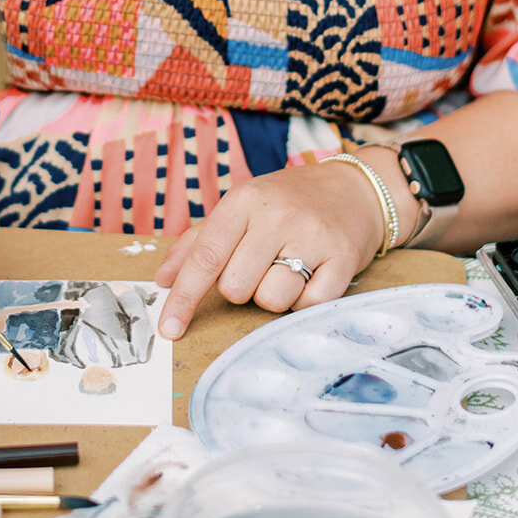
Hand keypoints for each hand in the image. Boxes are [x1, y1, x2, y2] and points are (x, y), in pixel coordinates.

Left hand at [154, 161, 385, 339]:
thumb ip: (197, 242)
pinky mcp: (344, 257)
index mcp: (244, 200)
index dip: (183, 297)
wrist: (355, 188)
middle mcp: (277, 215)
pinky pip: (308, 305)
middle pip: (236, 288)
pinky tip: (312, 274)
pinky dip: (304, 300)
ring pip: (271, 300)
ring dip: (274, 296)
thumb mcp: (240, 207)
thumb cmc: (288, 201)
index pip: (206, 256)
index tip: (169, 329)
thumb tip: (162, 279)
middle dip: (242, 288)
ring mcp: (312, 235)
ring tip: (288, 268)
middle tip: (261, 264)